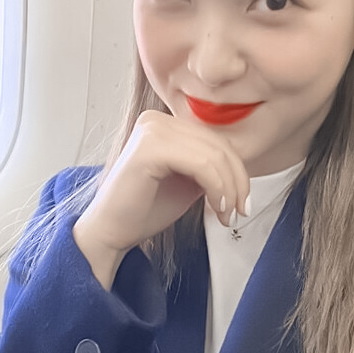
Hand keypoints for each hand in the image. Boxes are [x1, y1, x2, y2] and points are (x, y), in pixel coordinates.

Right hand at [73, 110, 249, 288]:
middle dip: (237, 181)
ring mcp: (151, 130)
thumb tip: (243, 166)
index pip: (215, 139)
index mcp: (165, 124)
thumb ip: (210, 166)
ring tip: (227, 215)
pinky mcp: (149, 148)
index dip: (237, 170)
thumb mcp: (188, 180)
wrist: (110, 232)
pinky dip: (217, 188)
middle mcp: (156, 120)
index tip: (243, 202)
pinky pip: (201, 164)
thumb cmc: (145, 209)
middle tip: (240, 211)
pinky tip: (216, 209)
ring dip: (229, 189)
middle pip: (218, 145)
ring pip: (213, 155)